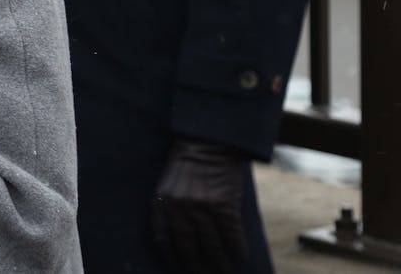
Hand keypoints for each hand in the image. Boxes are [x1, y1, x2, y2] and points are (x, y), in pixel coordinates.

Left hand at [151, 136, 249, 271]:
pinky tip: (241, 257)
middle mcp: (179, 206)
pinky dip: (237, 249)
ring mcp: (201, 206)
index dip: (171, 257)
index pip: (162, 238)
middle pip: (187, 247)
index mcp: (161, 201)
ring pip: (211, 245)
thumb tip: (183, 237)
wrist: (208, 140)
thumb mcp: (168, 183)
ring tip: (224, 272)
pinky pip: (231, 235)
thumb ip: (171, 206)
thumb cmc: (188, 162)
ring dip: (219, 263)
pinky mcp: (223, 204)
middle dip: (196, 266)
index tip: (178, 268)